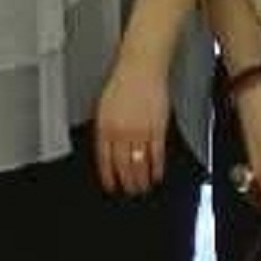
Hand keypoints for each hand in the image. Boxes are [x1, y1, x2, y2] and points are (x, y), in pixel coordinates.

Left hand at [91, 56, 173, 196]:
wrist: (140, 69)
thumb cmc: (121, 84)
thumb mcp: (103, 107)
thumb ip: (105, 129)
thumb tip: (107, 149)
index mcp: (104, 127)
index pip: (104, 160)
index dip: (108, 176)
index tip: (111, 186)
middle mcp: (121, 132)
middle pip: (123, 166)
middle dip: (126, 182)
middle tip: (129, 192)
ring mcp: (140, 132)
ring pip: (139, 164)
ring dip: (141, 180)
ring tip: (143, 188)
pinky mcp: (157, 129)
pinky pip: (156, 155)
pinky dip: (157, 169)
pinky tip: (156, 176)